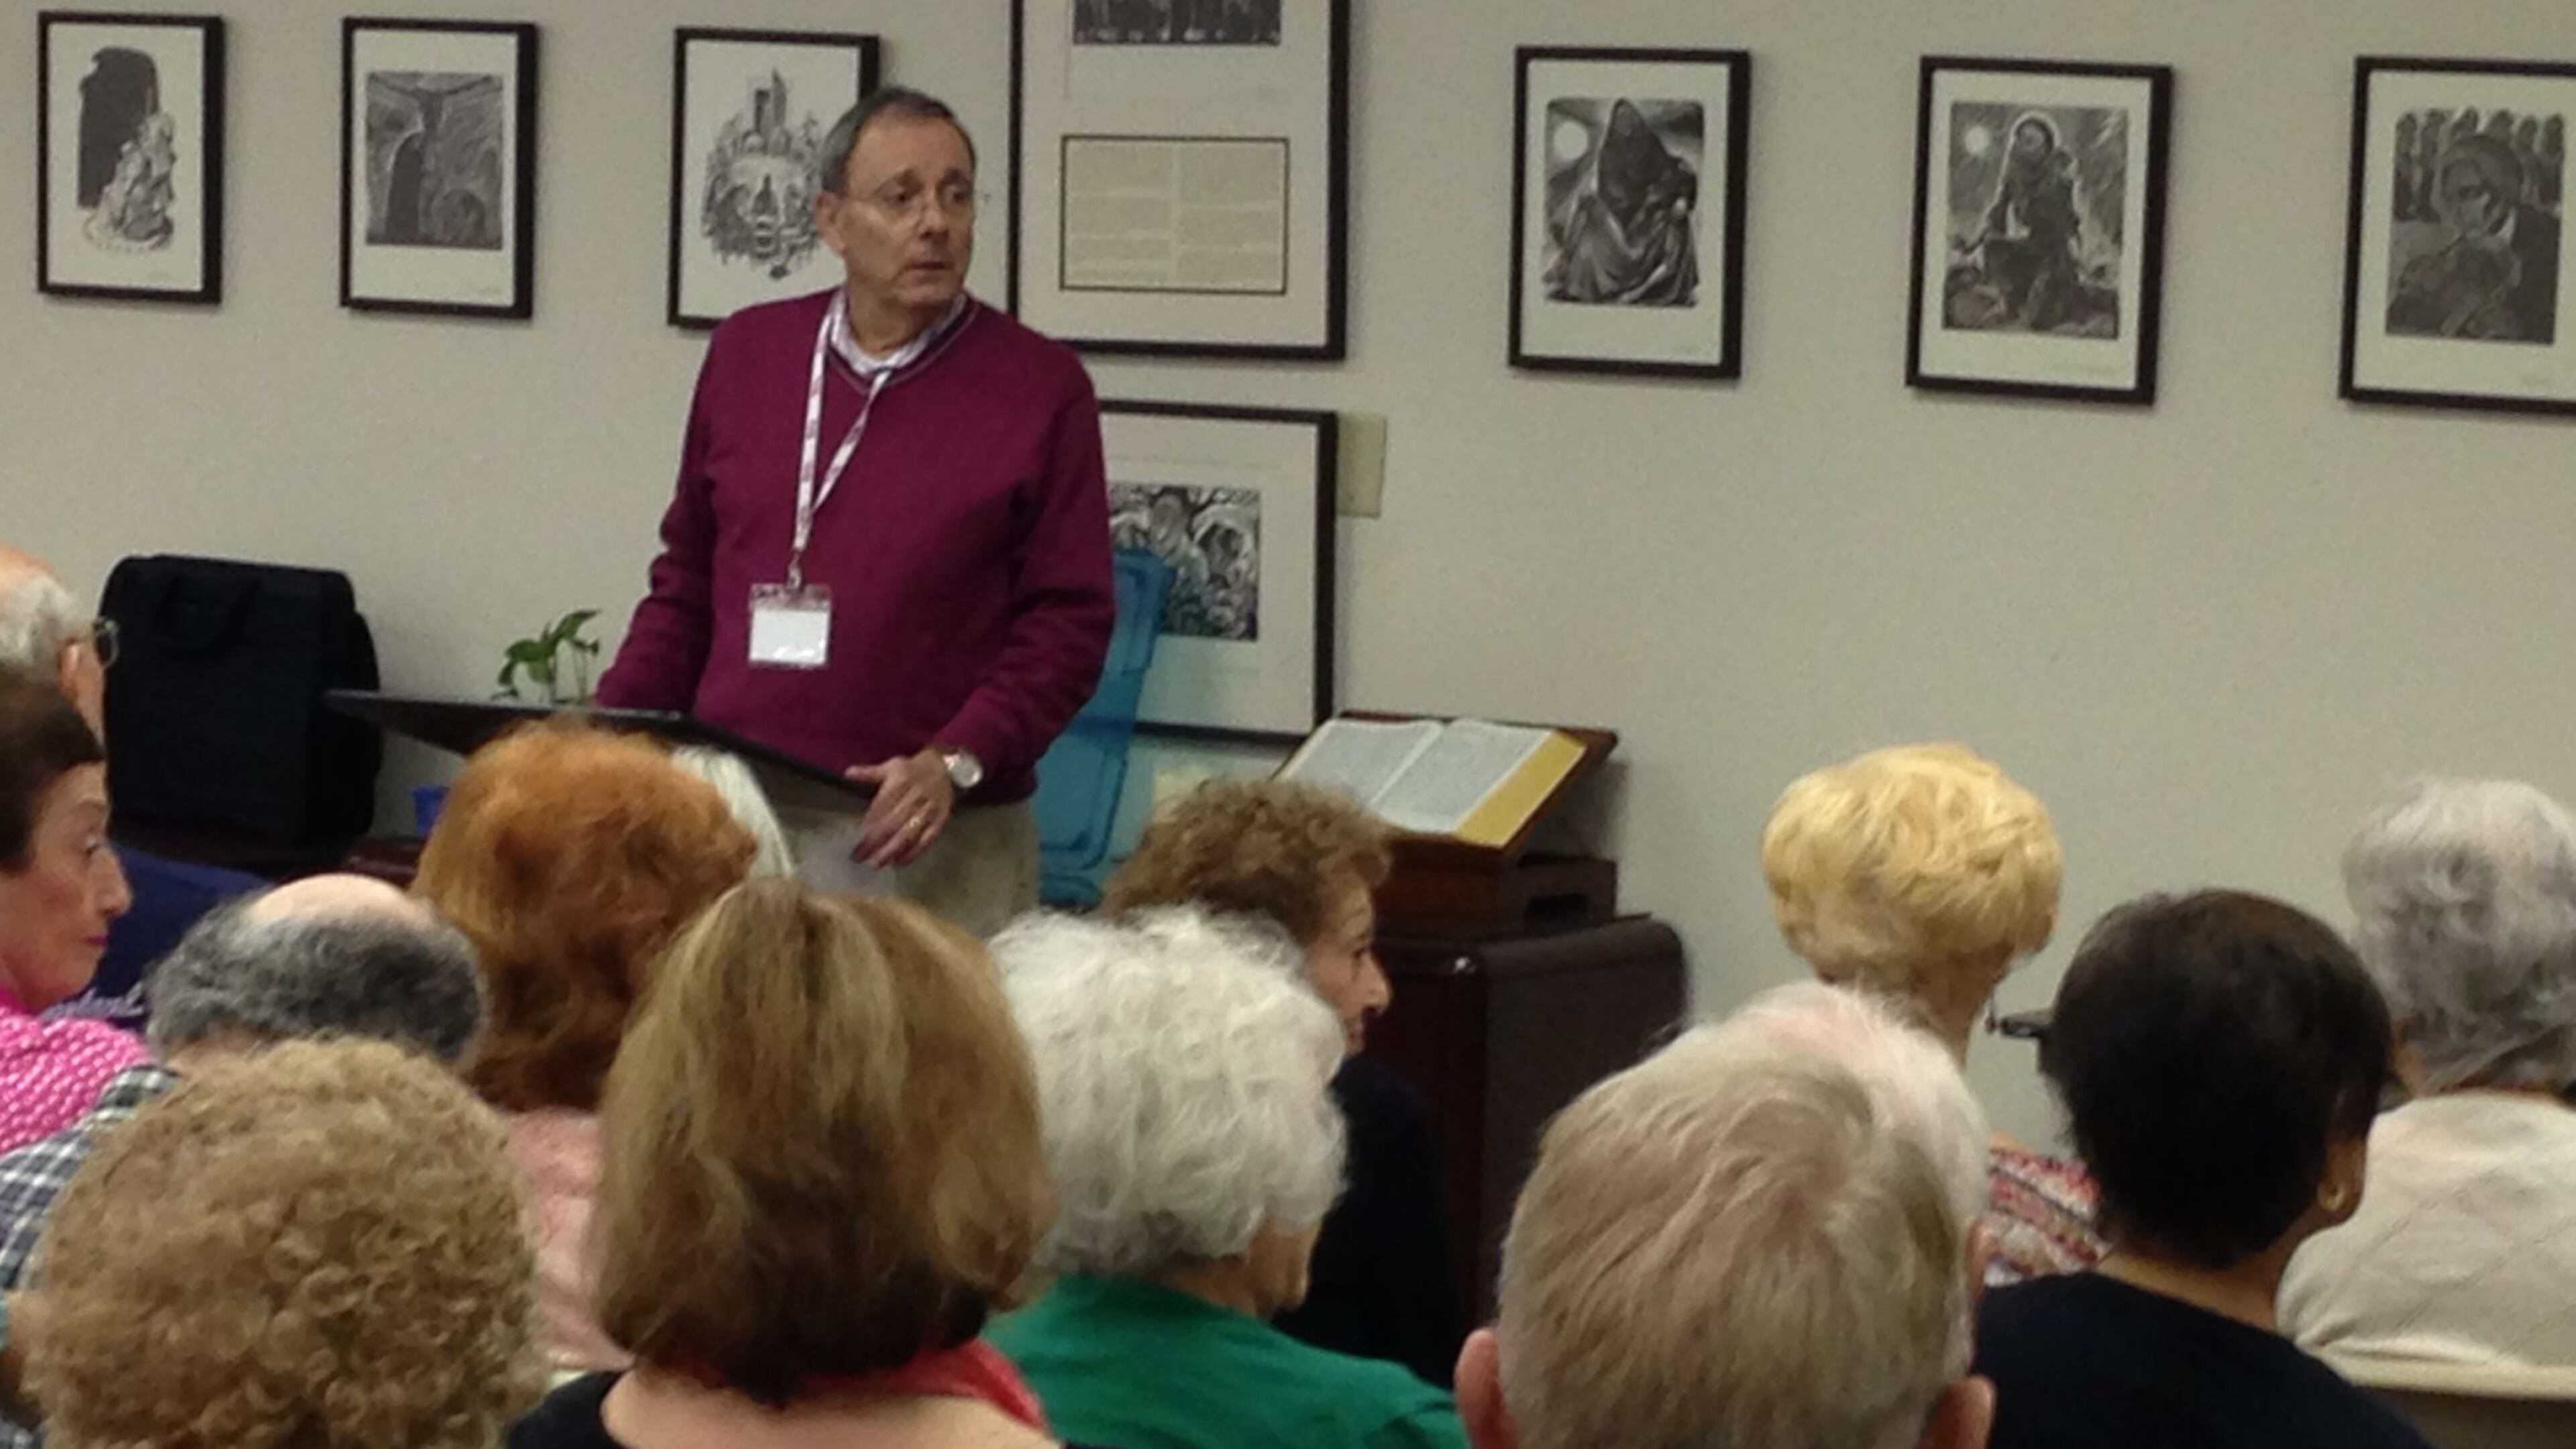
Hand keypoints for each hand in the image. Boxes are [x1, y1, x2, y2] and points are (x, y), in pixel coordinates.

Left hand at [846, 748, 955, 869]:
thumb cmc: (912, 770)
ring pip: (908, 834)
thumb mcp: (891, 766)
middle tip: (860, 858)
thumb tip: (847, 774)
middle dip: (875, 843)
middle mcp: (915, 797)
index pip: (881, 808)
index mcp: (900, 783)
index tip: (857, 841)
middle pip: (893, 824)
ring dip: (891, 851)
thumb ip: (869, 773)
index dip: (868, 826)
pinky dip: (913, 852)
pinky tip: (899, 862)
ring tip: (876, 864)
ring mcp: (929, 811)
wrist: (945, 768)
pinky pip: (927, 840)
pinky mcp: (940, 821)